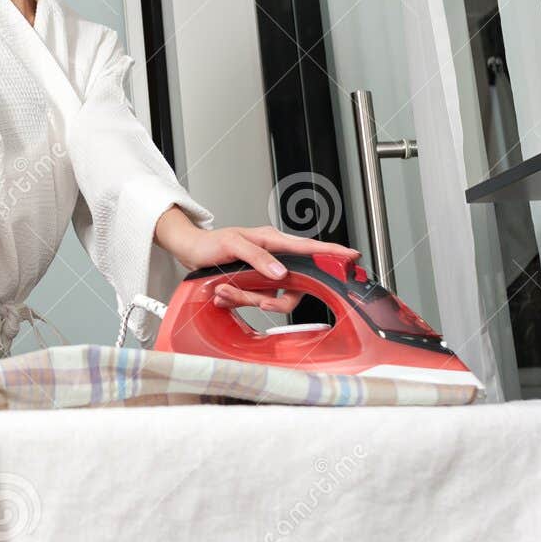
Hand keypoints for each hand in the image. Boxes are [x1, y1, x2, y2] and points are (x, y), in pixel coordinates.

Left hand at [154, 212, 360, 313]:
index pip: (308, 248)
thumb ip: (258, 257)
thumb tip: (282, 273)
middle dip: (269, 297)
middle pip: (292, 285)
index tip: (351, 257)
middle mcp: (274, 257)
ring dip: (246, 298)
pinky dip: (238, 300)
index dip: (331, 253)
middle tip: (255, 300)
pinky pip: (255, 300)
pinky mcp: (255, 285)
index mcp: (273, 241)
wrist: (189, 252)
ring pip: (272, 297)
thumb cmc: (209, 243)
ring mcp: (266, 273)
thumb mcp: (232, 244)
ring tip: (223, 290)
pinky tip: (222, 293)